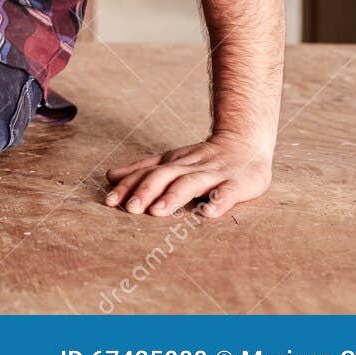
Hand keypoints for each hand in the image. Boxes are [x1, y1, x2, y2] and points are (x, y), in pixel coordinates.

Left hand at [103, 132, 272, 217]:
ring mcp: (214, 175)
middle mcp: (190, 167)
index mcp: (173, 163)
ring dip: (173, 196)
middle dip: (146, 191)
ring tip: (158, 211)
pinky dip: (218, 201)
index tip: (109, 201)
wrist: (245, 142)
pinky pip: (228, 193)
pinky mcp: (238, 184)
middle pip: (164, 176)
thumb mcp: (171, 161)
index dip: (128, 186)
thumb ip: (143, 170)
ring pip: (191, 183)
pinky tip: (208, 212)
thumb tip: (110, 176)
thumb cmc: (203, 158)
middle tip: (130, 208)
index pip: (147, 173)